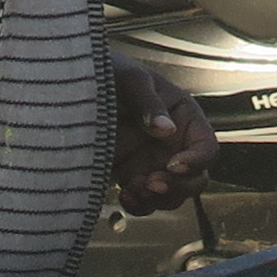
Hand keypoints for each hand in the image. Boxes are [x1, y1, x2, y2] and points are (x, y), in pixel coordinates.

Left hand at [112, 62, 218, 215]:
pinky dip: (137, 204)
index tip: (173, 165)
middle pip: (195, 179)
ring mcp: (152, 162)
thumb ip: (148, 102)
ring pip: (172, 196)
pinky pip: (144, 201)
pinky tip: (123, 195)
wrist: (70, 87)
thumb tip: (165, 129)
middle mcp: (173, 144)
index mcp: (183, 117)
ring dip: (157, 199)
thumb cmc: (107, 72)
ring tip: (133, 188)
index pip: (207, 147)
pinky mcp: (130, 176)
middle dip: (177, 186)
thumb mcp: (129, 79)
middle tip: (151, 182)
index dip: (196, 160)